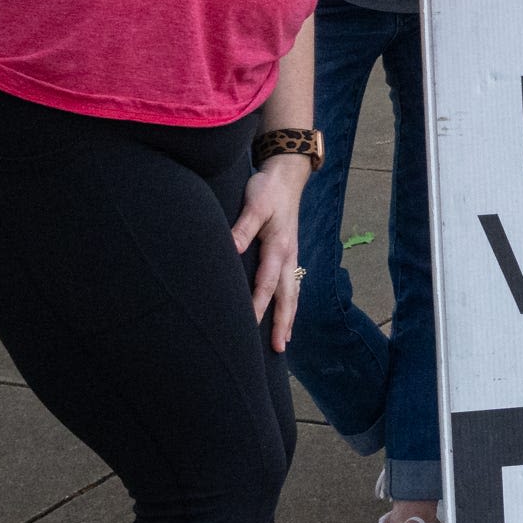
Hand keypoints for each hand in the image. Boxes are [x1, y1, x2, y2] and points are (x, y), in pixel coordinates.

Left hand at [231, 154, 310, 350]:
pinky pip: (292, 283)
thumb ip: (242, 229)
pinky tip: (286, 311)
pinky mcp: (289, 252)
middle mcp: (289, 255)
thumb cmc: (268, 189)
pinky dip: (290, 302)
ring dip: (289, 316)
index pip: (266, 284)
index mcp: (279, 247)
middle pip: (287, 296)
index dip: (257, 306)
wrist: (288, 174)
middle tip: (279, 347)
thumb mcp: (254, 204)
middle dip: (283, 322)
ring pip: (292, 292)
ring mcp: (292, 255)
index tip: (248, 326)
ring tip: (284, 339)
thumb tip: (230, 250)